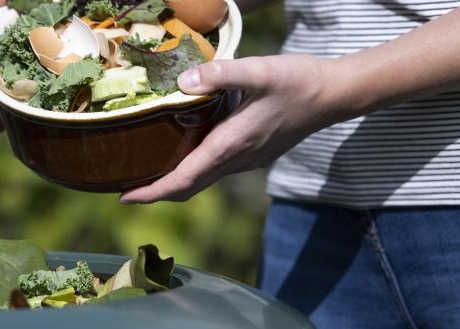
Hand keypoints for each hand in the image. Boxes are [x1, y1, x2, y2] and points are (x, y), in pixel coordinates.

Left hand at [119, 55, 357, 203]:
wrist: (335, 94)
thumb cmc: (298, 81)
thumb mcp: (259, 70)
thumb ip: (220, 74)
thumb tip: (183, 82)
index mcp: (231, 145)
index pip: (184, 180)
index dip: (152, 192)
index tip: (124, 197)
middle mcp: (237, 159)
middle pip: (189, 187)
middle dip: (156, 193)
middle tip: (125, 191)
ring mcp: (248, 159)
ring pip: (203, 179)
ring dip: (174, 182)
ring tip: (147, 172)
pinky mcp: (255, 152)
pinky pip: (216, 169)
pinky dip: (193, 170)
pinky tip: (184, 152)